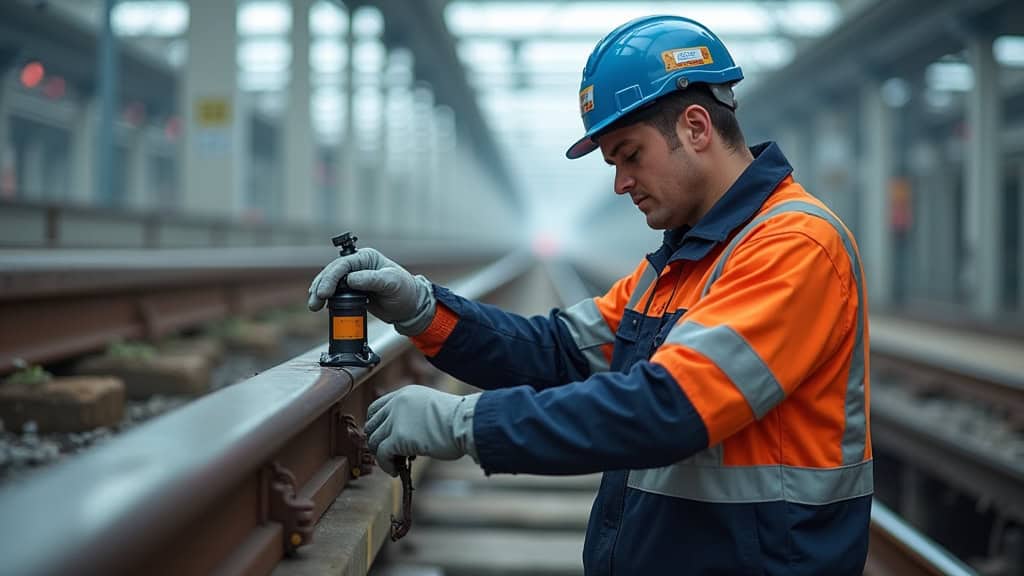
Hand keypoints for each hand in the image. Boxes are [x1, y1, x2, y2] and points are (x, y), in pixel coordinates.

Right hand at [307, 247, 435, 335]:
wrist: (410, 307)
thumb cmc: (405, 291)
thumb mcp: (392, 283)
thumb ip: (372, 280)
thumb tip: (350, 279)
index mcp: (366, 258)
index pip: (343, 264)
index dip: (331, 277)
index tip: (324, 292)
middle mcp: (357, 266)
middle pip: (332, 272)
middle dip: (321, 286)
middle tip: (315, 301)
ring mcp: (353, 278)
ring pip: (330, 282)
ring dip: (319, 293)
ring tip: (313, 306)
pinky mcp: (351, 292)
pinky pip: (334, 293)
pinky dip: (325, 298)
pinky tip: (320, 306)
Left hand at [365, 385, 479, 475]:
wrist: (466, 423)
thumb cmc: (458, 420)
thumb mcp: (430, 408)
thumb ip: (413, 415)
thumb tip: (405, 436)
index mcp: (405, 393)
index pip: (376, 408)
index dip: (376, 425)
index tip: (382, 437)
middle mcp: (397, 403)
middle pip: (372, 425)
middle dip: (377, 441)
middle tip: (388, 454)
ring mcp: (396, 420)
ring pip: (375, 441)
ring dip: (381, 455)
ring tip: (394, 464)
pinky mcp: (398, 438)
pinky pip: (382, 454)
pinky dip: (385, 465)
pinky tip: (395, 471)